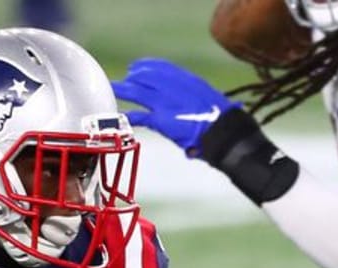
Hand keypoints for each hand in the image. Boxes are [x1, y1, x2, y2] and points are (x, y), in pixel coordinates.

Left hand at [111, 58, 241, 156]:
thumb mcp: (207, 99)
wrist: (223, 131)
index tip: (138, 65)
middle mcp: (175, 87)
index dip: (148, 66)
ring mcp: (167, 102)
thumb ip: (192, 97)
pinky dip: (131, 116)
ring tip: (114, 89)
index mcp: (188, 80)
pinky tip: (123, 117)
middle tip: (125, 78)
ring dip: (125, 90)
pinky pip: (141, 116)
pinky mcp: (162, 120)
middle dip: (134, 77)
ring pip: (140, 92)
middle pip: (148, 77)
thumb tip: (185, 103)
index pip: (163, 68)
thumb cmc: (219, 119)